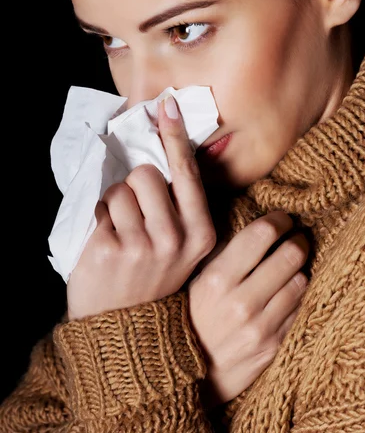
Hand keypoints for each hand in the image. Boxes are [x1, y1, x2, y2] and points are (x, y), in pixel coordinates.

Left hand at [67, 95, 215, 320]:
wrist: (124, 327)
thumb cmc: (150, 278)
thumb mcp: (182, 248)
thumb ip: (177, 206)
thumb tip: (155, 149)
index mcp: (200, 234)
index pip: (187, 174)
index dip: (175, 136)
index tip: (167, 105)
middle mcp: (176, 239)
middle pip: (146, 173)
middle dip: (133, 184)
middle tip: (133, 215)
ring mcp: (141, 246)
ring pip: (119, 187)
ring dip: (112, 201)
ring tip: (117, 232)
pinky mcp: (107, 249)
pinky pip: (96, 205)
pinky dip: (95, 216)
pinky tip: (102, 241)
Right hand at [188, 212, 308, 408]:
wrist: (188, 379)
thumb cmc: (188, 323)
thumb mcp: (192, 285)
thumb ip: (219, 255)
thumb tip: (251, 223)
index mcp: (215, 280)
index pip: (260, 235)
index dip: (278, 220)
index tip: (282, 219)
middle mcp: (241, 303)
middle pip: (290, 255)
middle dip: (297, 241)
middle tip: (296, 238)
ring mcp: (261, 327)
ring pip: (300, 281)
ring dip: (299, 270)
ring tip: (292, 267)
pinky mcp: (274, 347)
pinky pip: (301, 310)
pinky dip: (298, 297)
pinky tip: (289, 294)